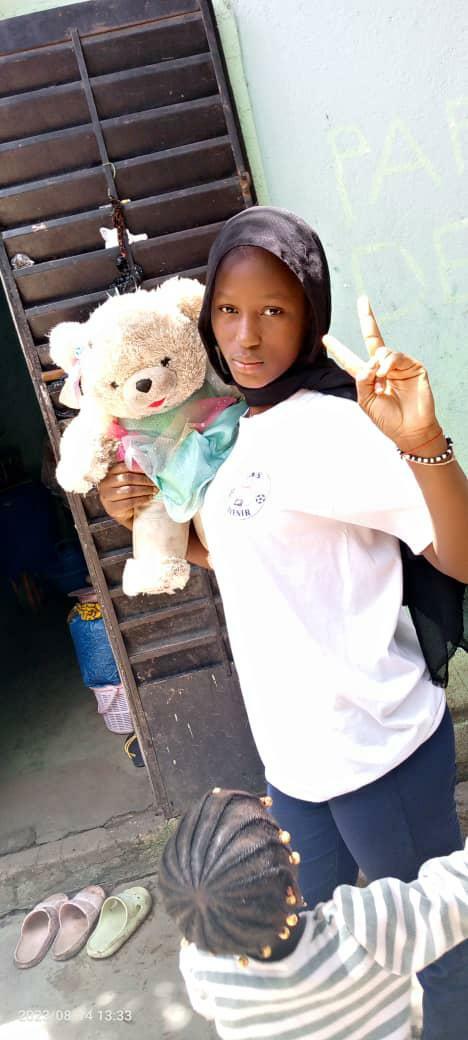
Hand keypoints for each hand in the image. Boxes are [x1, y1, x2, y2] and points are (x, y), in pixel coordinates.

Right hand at [98, 462, 155, 529]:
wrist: (127, 515)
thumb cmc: (130, 495)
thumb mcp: (130, 482)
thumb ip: (135, 473)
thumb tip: (150, 467)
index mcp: (109, 473)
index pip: (123, 466)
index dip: (137, 467)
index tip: (150, 469)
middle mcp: (105, 484)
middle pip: (127, 478)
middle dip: (144, 480)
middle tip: (155, 483)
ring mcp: (107, 497)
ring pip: (129, 490)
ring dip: (145, 490)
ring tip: (154, 490)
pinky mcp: (112, 509)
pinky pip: (130, 502)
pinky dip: (142, 500)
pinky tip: (149, 498)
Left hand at [322, 297, 442, 451]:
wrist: (409, 431)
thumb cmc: (388, 420)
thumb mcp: (366, 402)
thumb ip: (361, 381)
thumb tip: (370, 362)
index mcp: (368, 377)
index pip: (350, 359)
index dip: (338, 349)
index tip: (326, 338)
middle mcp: (382, 367)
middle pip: (372, 338)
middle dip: (367, 318)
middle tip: (362, 300)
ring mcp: (398, 366)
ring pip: (382, 351)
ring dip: (378, 364)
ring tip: (381, 381)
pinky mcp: (412, 367)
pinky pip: (396, 356)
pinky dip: (389, 364)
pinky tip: (387, 374)